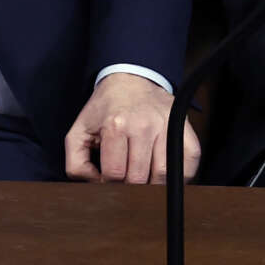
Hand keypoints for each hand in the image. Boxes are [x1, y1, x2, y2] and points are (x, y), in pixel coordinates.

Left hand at [64, 73, 199, 183]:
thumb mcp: (80, 128)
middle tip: (125, 177)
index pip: (114, 173)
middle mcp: (143, 126)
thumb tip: (93, 184)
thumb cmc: (106, 107)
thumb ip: (75, 160)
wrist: (132, 79)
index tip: (108, 177)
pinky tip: (163, 172)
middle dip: (129, 184)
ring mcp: (167, 129)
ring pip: (163, 177)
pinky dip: (177, 179)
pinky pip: (188, 169)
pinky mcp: (186, 133)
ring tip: (143, 175)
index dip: (108, 182)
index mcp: (115, 125)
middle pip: (139, 178)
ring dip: (152, 184)